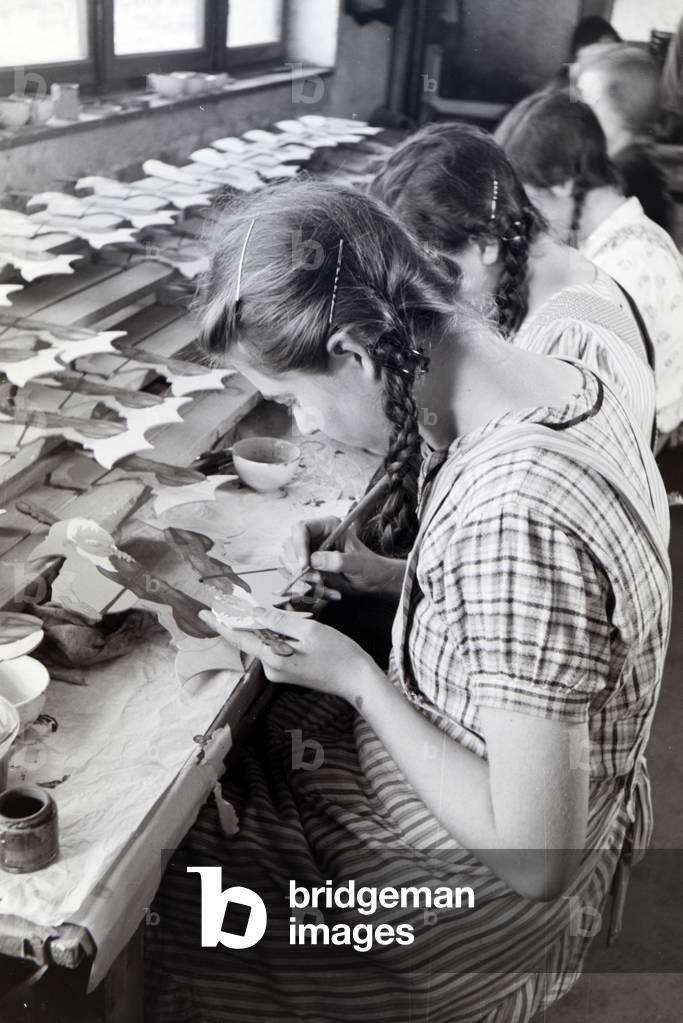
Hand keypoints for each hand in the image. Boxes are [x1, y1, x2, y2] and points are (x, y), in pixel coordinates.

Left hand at [198, 606, 380, 701]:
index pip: (240, 638)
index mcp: (273, 658)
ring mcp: (279, 671)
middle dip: (240, 619)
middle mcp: (271, 668)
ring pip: (263, 642)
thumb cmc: (339, 654)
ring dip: (260, 625)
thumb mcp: (309, 631)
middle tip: (227, 599)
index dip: (221, 623)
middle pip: (250, 639)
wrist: (357, 680)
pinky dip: (271, 633)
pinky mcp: (287, 670)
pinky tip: (275, 621)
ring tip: (252, 606)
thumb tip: (254, 612)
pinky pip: (273, 647)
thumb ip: (279, 621)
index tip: (204, 612)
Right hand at [281, 518, 405, 600]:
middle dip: (298, 566)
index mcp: (327, 527)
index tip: (304, 565)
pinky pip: (296, 578)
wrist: (373, 581)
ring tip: (325, 587)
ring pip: (289, 564)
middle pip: (289, 546)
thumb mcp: (357, 564)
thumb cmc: (370, 567)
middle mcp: (315, 537)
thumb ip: (338, 561)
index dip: (298, 546)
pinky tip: (327, 591)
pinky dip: (308, 588)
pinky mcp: (307, 568)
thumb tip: (314, 560)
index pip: (301, 528)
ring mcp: (309, 552)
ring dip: (304, 579)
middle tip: (316, 580)